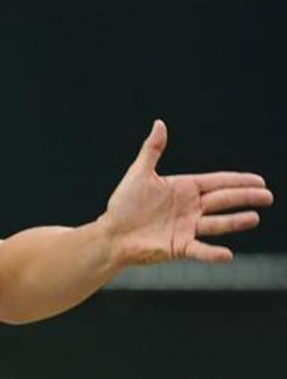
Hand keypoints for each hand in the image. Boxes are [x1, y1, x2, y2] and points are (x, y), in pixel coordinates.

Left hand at [100, 119, 272, 266]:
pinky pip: (199, 250)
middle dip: (245, 198)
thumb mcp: (138, 174)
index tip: (259, 181)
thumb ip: (152, 150)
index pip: (217, 182)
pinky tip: (228, 255)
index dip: (238, 181)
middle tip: (268, 196)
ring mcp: (187, 228)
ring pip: (216, 223)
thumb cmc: (123, 205)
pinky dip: (212, 253)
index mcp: (184, 189)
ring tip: (254, 218)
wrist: (111, 235)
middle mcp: (190, 208)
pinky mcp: (179, 247)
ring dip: (235, 221)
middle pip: (223, 201)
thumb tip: (159, 123)